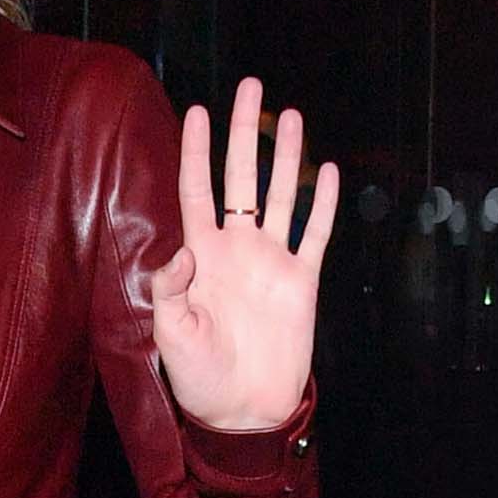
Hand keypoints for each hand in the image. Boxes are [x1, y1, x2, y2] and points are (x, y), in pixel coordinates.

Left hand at [151, 75, 337, 436]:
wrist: (243, 411)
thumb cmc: (199, 378)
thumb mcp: (171, 336)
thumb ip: (169, 292)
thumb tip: (181, 254)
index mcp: (201, 256)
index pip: (196, 190)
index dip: (197, 151)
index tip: (197, 111)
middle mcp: (237, 249)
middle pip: (241, 178)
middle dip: (243, 133)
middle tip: (249, 86)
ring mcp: (271, 262)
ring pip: (281, 196)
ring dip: (287, 156)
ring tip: (291, 115)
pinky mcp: (302, 282)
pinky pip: (314, 235)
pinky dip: (322, 204)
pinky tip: (327, 171)